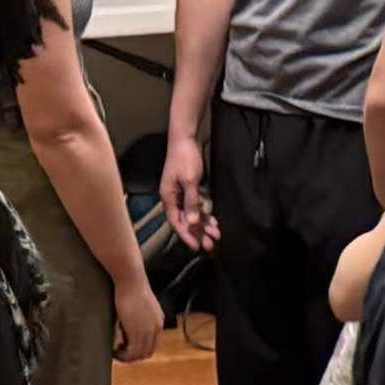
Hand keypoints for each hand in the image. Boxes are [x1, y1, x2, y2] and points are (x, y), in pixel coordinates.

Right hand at [112, 276, 165, 364]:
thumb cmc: (130, 286)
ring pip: (139, 354)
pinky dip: (123, 356)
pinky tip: (114, 350)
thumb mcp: (137, 304)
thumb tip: (125, 324)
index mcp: (158, 321)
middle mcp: (156, 328)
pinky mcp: (138, 331)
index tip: (125, 345)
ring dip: (127, 357)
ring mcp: (148, 331)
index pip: (152, 343)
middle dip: (133, 355)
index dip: (138, 348)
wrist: (130, 280)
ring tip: (115, 352)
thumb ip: (136, 316)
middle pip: (147, 352)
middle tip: (119, 351)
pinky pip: (131, 352)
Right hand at [161, 133, 217, 251]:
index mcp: (168, 197)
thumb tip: (192, 222)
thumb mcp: (190, 181)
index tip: (198, 247)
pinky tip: (214, 220)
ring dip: (203, 225)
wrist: (184, 138)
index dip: (187, 235)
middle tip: (211, 245)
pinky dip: (204, 213)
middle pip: (185, 221)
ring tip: (216, 234)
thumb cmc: (185, 158)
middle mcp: (172, 197)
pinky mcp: (187, 187)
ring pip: (191, 214)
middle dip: (198, 233)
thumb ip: (191, 202)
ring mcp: (179, 193)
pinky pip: (195, 205)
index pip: (177, 222)